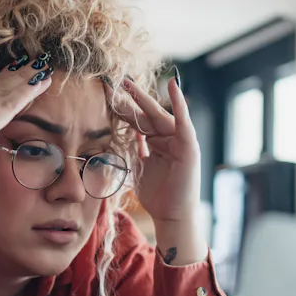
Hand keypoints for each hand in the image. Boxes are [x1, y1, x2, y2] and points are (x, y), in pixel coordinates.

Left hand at [117, 73, 206, 264]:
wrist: (172, 215)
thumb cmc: (157, 195)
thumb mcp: (138, 167)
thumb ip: (133, 149)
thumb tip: (120, 135)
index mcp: (155, 142)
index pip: (136, 121)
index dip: (122, 109)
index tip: (107, 94)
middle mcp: (167, 137)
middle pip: (145, 114)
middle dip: (131, 98)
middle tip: (117, 80)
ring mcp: (178, 140)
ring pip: (158, 114)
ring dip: (144, 98)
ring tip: (130, 82)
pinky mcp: (188, 144)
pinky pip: (183, 120)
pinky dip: (179, 103)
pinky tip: (173, 84)